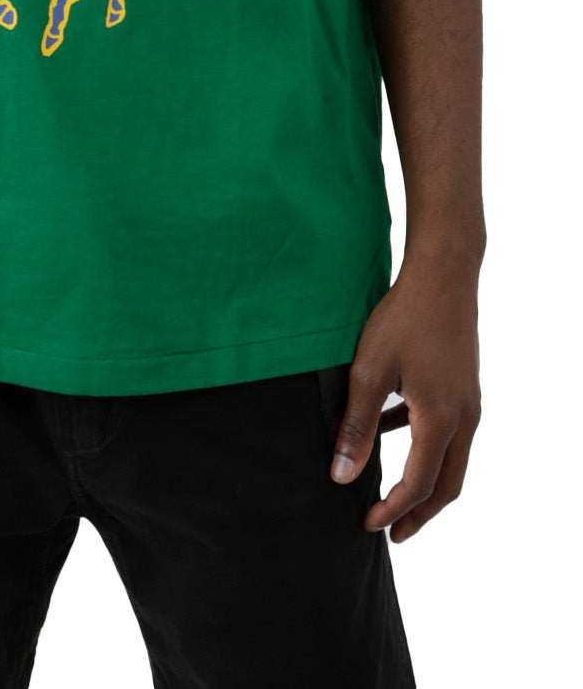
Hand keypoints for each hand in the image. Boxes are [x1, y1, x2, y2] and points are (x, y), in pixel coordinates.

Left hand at [330, 258, 481, 540]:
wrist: (443, 276)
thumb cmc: (403, 319)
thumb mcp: (369, 372)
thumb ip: (355, 426)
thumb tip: (340, 476)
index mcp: (439, 420)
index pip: (418, 485)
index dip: (392, 510)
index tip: (366, 525)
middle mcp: (464, 418)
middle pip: (446, 485)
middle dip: (419, 513)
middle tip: (393, 533)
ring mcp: (469, 402)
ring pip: (452, 461)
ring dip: (424, 483)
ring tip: (392, 495)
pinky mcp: (463, 386)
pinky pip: (448, 431)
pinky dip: (423, 445)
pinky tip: (389, 430)